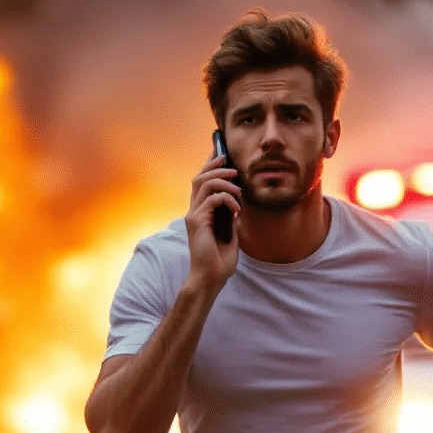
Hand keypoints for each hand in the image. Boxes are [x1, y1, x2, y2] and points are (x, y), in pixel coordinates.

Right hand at [185, 155, 240, 287]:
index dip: (210, 166)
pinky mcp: (197, 221)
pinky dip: (227, 199)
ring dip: (223, 180)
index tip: (222, 155)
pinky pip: (212, 199)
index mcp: (200, 213)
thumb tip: (237, 204)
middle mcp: (193, 211)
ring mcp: (193, 215)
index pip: (201, 183)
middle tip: (230, 163)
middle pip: (199, 177)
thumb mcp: (230, 234)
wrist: (211, 278)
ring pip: (204, 183)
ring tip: (238, 189)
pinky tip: (237, 210)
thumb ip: (230, 218)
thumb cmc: (219, 261)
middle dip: (215, 165)